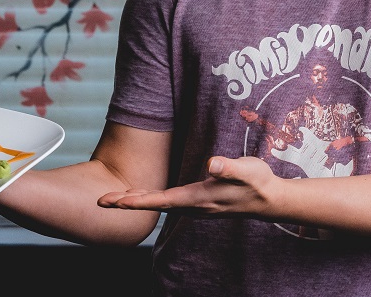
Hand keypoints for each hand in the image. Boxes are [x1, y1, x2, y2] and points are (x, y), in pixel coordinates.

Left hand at [97, 155, 277, 218]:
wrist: (270, 200)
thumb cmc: (258, 183)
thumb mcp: (247, 171)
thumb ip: (230, 168)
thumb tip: (213, 164)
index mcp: (198, 198)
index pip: (161, 201)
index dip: (136, 201)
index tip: (114, 201)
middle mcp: (193, 206)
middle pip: (153, 205)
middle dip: (127, 203)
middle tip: (100, 200)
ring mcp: (195, 206)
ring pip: (159, 205)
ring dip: (136, 201)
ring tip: (114, 198)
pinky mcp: (199, 202)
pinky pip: (167, 203)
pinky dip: (150, 200)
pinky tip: (143, 196)